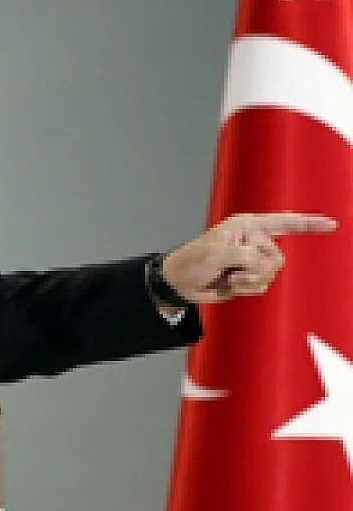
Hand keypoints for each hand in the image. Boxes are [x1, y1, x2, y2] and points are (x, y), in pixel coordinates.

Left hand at [161, 212, 336, 303]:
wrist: (180, 283)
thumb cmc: (192, 261)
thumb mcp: (216, 254)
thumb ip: (244, 255)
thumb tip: (262, 263)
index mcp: (246, 226)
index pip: (283, 222)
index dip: (308, 223)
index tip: (332, 224)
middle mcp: (253, 240)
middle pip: (277, 257)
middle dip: (255, 268)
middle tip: (232, 269)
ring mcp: (252, 260)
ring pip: (271, 274)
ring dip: (249, 280)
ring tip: (228, 276)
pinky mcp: (249, 276)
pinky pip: (262, 285)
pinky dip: (247, 288)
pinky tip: (230, 284)